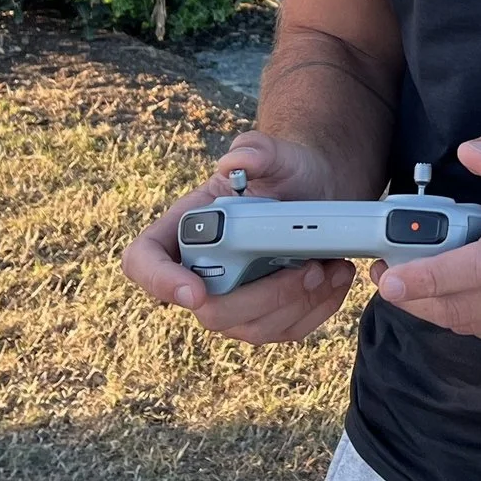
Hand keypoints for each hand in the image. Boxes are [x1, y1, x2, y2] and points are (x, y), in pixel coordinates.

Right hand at [119, 132, 355, 344]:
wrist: (320, 193)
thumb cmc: (288, 172)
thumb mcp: (277, 153)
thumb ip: (257, 149)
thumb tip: (239, 160)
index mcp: (186, 227)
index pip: (144, 260)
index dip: (159, 280)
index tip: (196, 291)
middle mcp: (201, 270)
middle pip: (208, 310)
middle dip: (261, 296)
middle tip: (306, 269)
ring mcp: (232, 299)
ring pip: (250, 328)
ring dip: (295, 305)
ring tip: (329, 269)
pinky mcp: (267, 316)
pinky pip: (284, 331)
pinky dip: (315, 311)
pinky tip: (337, 281)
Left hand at [373, 130, 480, 355]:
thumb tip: (469, 152)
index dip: (432, 276)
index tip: (392, 279)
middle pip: (470, 305)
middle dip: (419, 297)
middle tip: (390, 279)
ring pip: (477, 326)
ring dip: (441, 309)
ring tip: (424, 283)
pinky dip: (472, 320)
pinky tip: (468, 295)